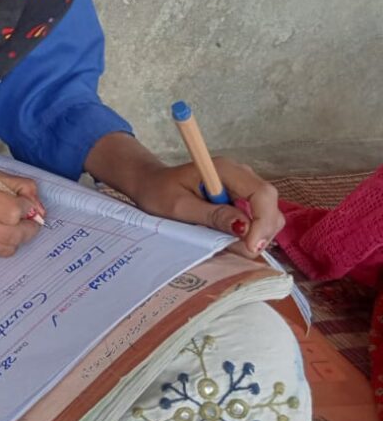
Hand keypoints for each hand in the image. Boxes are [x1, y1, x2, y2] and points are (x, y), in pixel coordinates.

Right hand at [0, 170, 44, 261]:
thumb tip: (39, 206)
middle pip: (12, 234)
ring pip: (4, 249)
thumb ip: (16, 185)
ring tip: (10, 228)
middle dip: (28, 229)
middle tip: (30, 223)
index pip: (12, 211)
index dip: (26, 209)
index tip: (26, 205)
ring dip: (14, 240)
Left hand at [130, 158, 284, 258]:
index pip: (262, 194)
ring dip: (255, 236)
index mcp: (225, 169)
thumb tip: (244, 228)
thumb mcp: (179, 207)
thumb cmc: (159, 192)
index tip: (250, 246)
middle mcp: (240, 174)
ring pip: (268, 215)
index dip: (263, 222)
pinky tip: (227, 239)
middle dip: (261, 233)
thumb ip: (212, 216)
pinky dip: (249, 234)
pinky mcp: (241, 199)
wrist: (150, 184)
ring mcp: (243, 186)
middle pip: (270, 206)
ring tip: (227, 244)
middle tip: (237, 250)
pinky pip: (257, 219)